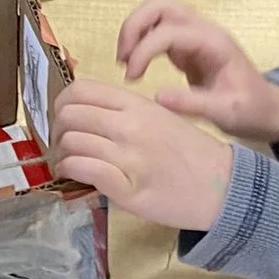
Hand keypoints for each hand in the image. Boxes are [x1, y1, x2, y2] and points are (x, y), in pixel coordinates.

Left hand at [53, 80, 238, 232]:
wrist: (222, 187)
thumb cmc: (190, 153)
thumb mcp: (160, 117)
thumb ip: (125, 112)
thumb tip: (85, 113)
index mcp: (137, 104)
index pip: (80, 89)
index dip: (62, 103)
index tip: (64, 119)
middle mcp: (130, 125)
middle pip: (68, 114)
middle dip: (57, 130)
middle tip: (63, 143)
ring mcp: (128, 156)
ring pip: (71, 141)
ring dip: (61, 153)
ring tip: (68, 161)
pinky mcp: (127, 188)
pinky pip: (82, 169)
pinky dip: (70, 170)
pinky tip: (74, 174)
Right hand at [116, 0, 278, 145]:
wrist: (267, 110)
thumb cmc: (251, 110)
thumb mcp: (227, 113)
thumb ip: (194, 105)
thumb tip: (157, 96)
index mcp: (214, 42)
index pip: (169, 31)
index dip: (144, 49)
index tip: (131, 77)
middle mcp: (203, 30)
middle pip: (160, 4)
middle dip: (134, 26)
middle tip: (122, 59)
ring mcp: (194, 34)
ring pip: (156, 11)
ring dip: (134, 29)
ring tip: (124, 61)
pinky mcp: (186, 45)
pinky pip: (157, 29)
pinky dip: (140, 40)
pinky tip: (134, 66)